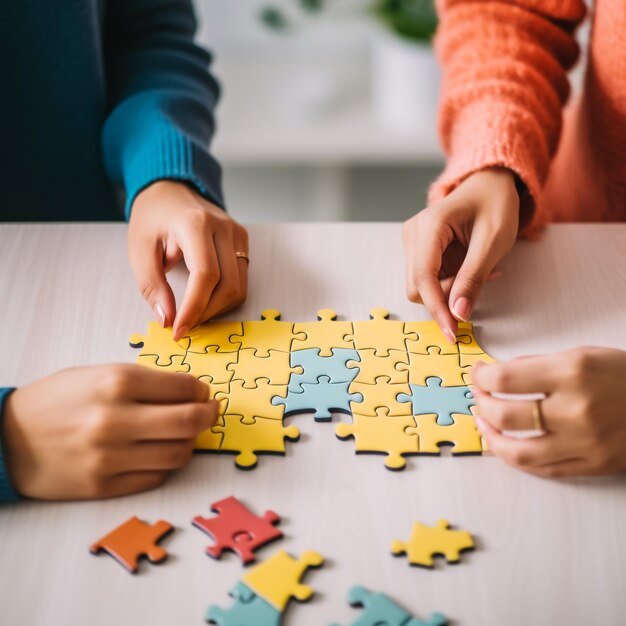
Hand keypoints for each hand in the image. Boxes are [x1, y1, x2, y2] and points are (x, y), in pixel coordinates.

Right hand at [2, 365, 217, 499]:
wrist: (7, 439)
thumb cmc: (56, 400)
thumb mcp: (99, 374)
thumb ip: (144, 382)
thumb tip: (190, 391)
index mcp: (116, 383)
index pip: (184, 388)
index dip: (201, 390)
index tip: (203, 392)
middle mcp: (116, 420)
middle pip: (189, 422)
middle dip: (209, 415)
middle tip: (210, 412)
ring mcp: (110, 458)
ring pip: (178, 454)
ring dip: (189, 442)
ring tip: (181, 434)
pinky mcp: (104, 486)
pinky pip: (155, 477)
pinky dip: (164, 464)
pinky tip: (155, 452)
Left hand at [129, 181, 248, 339]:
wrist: (169, 190)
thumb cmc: (152, 218)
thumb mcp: (139, 250)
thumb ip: (152, 286)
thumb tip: (168, 319)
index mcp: (195, 224)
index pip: (205, 275)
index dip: (194, 308)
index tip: (178, 330)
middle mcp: (223, 227)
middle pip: (228, 285)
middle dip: (206, 313)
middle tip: (183, 326)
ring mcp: (237, 233)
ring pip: (239, 287)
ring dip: (216, 309)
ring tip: (192, 313)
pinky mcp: (242, 241)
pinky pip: (241, 279)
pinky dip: (224, 297)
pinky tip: (203, 299)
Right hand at [402, 168, 518, 341]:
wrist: (489, 183)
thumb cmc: (495, 204)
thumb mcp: (493, 241)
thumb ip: (474, 278)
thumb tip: (458, 314)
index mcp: (429, 226)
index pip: (423, 279)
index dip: (437, 309)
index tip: (454, 333)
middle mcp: (413, 234)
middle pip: (417, 287)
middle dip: (445, 298)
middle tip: (480, 286)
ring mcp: (413, 242)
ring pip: (420, 287)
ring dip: (449, 291)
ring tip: (481, 275)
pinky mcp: (419, 250)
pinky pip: (428, 280)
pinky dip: (450, 285)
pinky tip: (471, 271)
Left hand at [472, 348, 625, 476]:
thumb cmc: (624, 374)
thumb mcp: (582, 354)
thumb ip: (537, 364)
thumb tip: (497, 374)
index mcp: (572, 373)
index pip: (504, 380)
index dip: (481, 378)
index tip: (477, 375)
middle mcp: (576, 410)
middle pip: (505, 416)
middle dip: (482, 405)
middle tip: (478, 397)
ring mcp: (585, 443)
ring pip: (519, 452)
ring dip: (491, 438)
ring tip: (483, 424)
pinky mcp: (593, 466)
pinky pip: (543, 470)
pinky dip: (517, 459)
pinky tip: (506, 445)